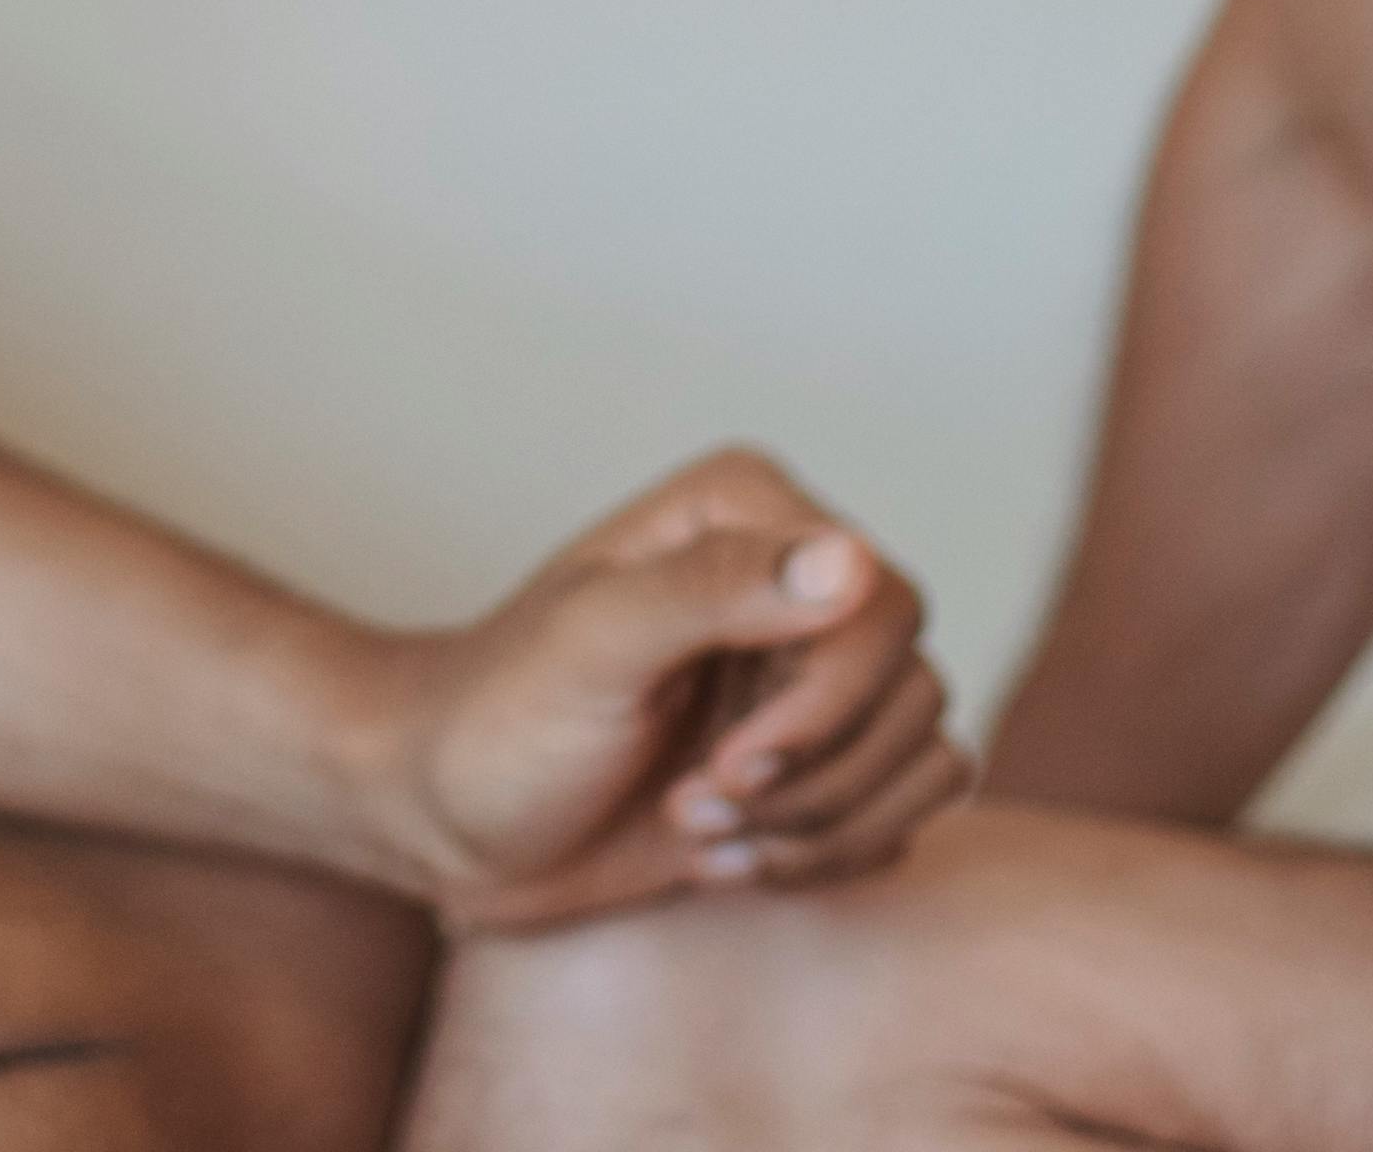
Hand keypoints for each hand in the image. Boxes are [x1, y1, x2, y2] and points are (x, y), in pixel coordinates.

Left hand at [361, 448, 969, 933]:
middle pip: (912, 685)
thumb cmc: (495, 718)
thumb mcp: (588, 644)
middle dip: (811, 776)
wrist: (448, 819)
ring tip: (702, 829)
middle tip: (693, 800)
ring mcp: (812, 671)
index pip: (880, 604)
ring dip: (820, 822)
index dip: (825, 704)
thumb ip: (712, 590)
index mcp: (747, 513)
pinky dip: (833, 850)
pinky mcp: (819, 755)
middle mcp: (795, 578)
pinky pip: (910, 804)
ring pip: (924, 749)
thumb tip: (850, 563)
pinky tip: (731, 859)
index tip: (726, 764)